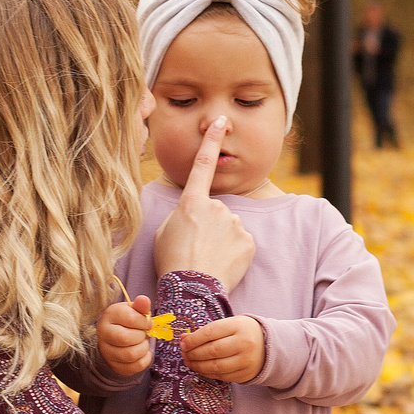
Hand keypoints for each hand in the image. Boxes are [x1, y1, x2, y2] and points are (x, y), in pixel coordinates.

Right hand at [97, 295, 153, 378]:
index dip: (144, 321)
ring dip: (143, 348)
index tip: (147, 322)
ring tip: (142, 343)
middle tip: (143, 334)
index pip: (130, 318)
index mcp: (110, 315)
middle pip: (125, 338)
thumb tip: (144, 300)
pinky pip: (134, 367)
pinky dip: (144, 360)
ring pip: (130, 355)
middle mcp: (104, 333)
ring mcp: (107, 351)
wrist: (117, 337)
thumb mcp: (133, 310)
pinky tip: (143, 353)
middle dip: (141, 336)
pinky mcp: (115, 365)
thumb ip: (140, 306)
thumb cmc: (128, 321)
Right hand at [152, 116, 254, 289]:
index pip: (203, 164)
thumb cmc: (172, 262)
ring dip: (222, 240)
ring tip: (207, 259)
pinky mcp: (249, 241)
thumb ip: (182, 214)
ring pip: (230, 227)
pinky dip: (234, 252)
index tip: (221, 122)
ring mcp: (235, 223)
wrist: (192, 291)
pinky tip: (222, 264)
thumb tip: (196, 212)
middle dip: (209, 226)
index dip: (212, 140)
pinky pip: (242, 242)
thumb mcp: (164, 232)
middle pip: (216, 211)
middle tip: (196, 248)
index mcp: (192, 202)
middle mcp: (216, 207)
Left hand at [181, 315, 265, 383]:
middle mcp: (244, 343)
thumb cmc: (243, 332)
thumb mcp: (230, 324)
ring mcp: (246, 361)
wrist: (268, 346)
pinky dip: (207, 373)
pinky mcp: (245, 374)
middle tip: (183, 354)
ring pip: (215, 366)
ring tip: (188, 361)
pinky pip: (221, 376)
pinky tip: (200, 368)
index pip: (210, 332)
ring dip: (197, 365)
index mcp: (239, 326)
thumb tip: (184, 339)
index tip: (183, 343)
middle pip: (212, 351)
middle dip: (193, 354)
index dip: (193, 340)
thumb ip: (208, 331)